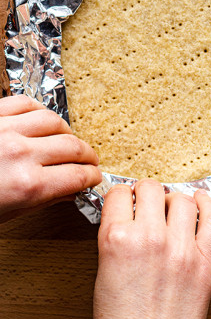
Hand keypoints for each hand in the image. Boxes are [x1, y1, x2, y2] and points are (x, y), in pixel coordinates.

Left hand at [0, 95, 100, 223]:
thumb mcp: (2, 215)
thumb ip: (37, 200)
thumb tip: (63, 191)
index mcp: (27, 186)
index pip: (78, 176)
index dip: (92, 177)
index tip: (94, 177)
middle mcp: (21, 155)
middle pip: (73, 148)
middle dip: (87, 156)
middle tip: (88, 161)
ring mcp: (5, 130)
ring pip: (55, 122)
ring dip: (67, 132)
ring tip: (68, 140)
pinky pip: (26, 103)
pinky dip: (39, 111)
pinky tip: (42, 121)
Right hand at [94, 180, 210, 318]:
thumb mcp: (103, 275)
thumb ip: (117, 241)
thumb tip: (129, 219)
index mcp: (117, 241)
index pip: (119, 194)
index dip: (122, 194)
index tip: (126, 198)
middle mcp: (151, 238)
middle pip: (152, 189)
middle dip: (146, 191)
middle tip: (148, 199)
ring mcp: (182, 248)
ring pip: (182, 199)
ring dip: (174, 198)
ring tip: (171, 206)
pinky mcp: (207, 260)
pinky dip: (208, 204)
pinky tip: (201, 201)